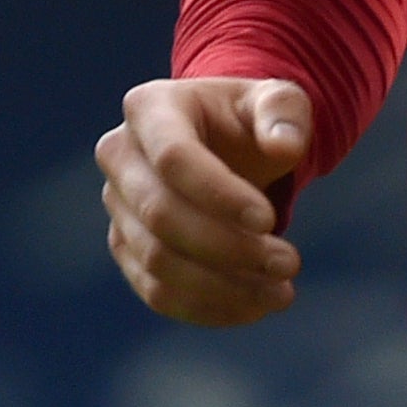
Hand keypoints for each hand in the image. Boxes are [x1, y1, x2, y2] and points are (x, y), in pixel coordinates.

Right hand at [96, 75, 311, 326]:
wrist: (225, 143)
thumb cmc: (250, 119)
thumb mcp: (278, 99)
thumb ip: (285, 112)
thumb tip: (283, 146)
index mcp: (150, 108)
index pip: (174, 158)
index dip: (219, 195)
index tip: (271, 220)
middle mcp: (120, 156)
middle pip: (161, 216)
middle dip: (228, 248)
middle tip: (289, 264)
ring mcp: (117, 206)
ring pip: (156, 262)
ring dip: (222, 287)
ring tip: (282, 292)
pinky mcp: (126, 247)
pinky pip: (156, 291)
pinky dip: (206, 307)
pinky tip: (254, 307)